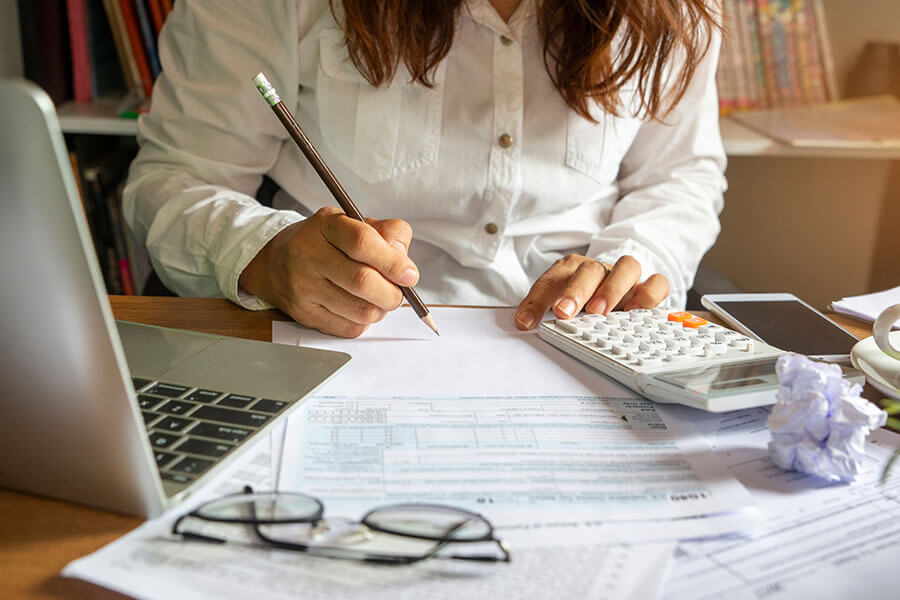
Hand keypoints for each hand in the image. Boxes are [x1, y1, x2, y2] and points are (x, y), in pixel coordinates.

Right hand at [239, 207, 418, 337]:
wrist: (276, 261)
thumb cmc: (326, 242)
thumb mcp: (355, 224)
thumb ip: (388, 235)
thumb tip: (405, 265)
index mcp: (325, 225)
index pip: (362, 242)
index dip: (393, 262)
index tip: (410, 275)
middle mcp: (308, 254)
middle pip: (362, 281)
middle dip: (392, 293)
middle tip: (399, 292)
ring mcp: (302, 286)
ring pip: (360, 310)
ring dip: (381, 309)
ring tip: (379, 299)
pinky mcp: (303, 313)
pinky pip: (349, 328)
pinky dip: (364, 322)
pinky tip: (360, 307)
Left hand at [514, 254, 669, 329]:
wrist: (613, 286)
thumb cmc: (582, 299)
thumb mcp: (558, 304)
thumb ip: (543, 312)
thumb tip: (524, 325)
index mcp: (570, 270)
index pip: (550, 281)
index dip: (536, 301)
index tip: (525, 322)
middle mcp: (599, 269)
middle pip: (589, 269)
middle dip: (575, 291)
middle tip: (564, 312)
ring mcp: (625, 276)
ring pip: (626, 266)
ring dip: (612, 288)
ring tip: (600, 311)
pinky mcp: (648, 287)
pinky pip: (657, 282)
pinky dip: (649, 293)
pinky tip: (636, 310)